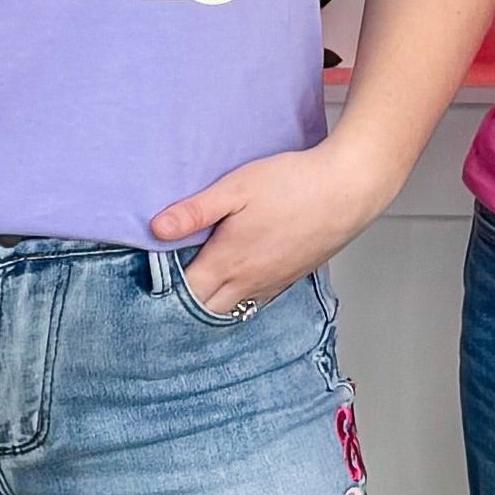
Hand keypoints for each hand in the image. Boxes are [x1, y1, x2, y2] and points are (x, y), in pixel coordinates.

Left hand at [151, 137, 394, 317]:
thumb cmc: (293, 184)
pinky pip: (256, 301)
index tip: (146, 284)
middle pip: (206, 311)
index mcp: (229, 262)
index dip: (162, 293)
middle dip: (182, 306)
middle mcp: (250, 282)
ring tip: (193, 289)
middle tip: (163, 291)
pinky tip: (232, 281)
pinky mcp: (291, 278)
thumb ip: (194, 212)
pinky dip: (237, 299)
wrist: (348, 189)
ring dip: (210, 305)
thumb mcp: (235, 188)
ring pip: (233, 310)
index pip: (185, 295)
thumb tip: (156, 230)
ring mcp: (273, 284)